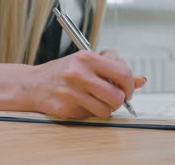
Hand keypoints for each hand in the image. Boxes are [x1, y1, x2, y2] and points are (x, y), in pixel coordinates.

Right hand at [28, 50, 146, 118]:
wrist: (33, 84)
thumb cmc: (63, 71)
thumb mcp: (87, 62)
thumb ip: (114, 69)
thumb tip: (142, 80)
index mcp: (86, 58)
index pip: (123, 73)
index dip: (130, 84)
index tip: (127, 88)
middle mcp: (78, 74)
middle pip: (117, 95)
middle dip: (119, 99)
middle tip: (114, 97)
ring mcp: (71, 92)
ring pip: (107, 110)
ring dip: (106, 108)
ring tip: (97, 100)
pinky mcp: (65, 108)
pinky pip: (91, 116)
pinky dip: (91, 112)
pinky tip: (82, 103)